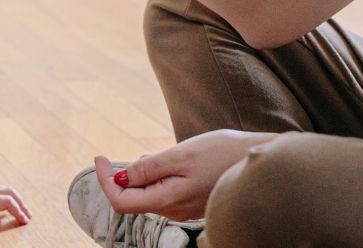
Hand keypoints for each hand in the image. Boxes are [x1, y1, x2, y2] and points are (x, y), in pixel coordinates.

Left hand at [0, 186, 32, 228]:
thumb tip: (0, 220)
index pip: (8, 202)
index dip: (18, 211)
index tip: (24, 222)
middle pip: (9, 192)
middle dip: (21, 202)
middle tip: (28, 215)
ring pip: (3, 189)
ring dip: (15, 197)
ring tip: (21, 207)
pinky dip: (6, 195)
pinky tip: (4, 202)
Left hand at [94, 129, 275, 221]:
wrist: (263, 162)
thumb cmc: (224, 154)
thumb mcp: (181, 154)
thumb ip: (149, 168)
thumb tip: (122, 177)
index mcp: (167, 200)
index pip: (121, 201)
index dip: (104, 180)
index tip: (99, 157)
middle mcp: (174, 210)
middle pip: (134, 198)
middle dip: (122, 176)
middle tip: (116, 154)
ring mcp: (185, 207)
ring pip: (149, 193)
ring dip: (141, 175)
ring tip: (150, 154)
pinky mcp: (194, 200)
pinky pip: (165, 191)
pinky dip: (157, 175)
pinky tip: (168, 160)